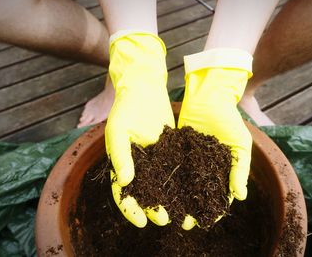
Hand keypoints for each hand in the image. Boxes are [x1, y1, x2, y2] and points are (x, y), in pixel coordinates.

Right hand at [105, 32, 174, 227]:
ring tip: (181, 214)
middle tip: (165, 219)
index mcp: (122, 164)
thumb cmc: (126, 108)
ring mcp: (156, 159)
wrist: (144, 89)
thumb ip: (120, 156)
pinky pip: (176, 170)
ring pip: (162, 185)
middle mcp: (139, 165)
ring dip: (170, 200)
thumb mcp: (119, 130)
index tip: (142, 222)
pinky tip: (192, 192)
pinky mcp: (171, 151)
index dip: (131, 209)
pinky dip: (182, 182)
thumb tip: (126, 183)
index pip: (123, 193)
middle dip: (154, 208)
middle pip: (146, 193)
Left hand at [178, 48, 252, 229]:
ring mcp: (190, 160)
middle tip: (184, 223)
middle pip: (199, 195)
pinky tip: (160, 193)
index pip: (220, 196)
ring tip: (170, 213)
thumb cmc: (229, 119)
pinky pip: (171, 168)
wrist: (209, 95)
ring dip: (178, 201)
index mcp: (224, 169)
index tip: (205, 223)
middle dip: (192, 210)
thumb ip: (240, 169)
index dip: (214, 211)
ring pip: (183, 186)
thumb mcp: (240, 143)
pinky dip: (166, 181)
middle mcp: (206, 168)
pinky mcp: (176, 150)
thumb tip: (240, 197)